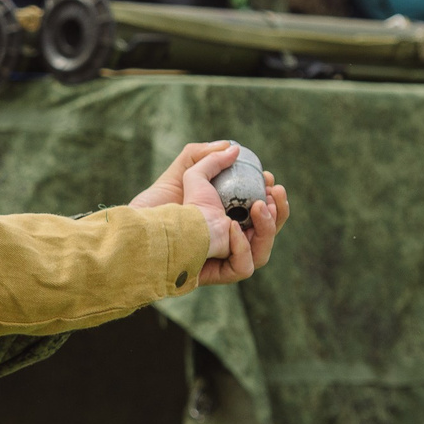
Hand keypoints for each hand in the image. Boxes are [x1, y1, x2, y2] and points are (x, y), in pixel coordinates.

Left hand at [130, 140, 290, 285]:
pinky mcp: (218, 275)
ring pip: (262, 252)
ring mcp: (225, 260)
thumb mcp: (183, 174)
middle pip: (267, 232)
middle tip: (275, 191)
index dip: (270, 197)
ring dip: (269, 227)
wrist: (144, 229)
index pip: (259, 214)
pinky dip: (243, 248)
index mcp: (225, 222)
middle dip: (278, 211)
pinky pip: (243, 267)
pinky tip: (232, 228)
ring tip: (261, 205)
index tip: (268, 178)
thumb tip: (233, 148)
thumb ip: (204, 157)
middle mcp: (228, 243)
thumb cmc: (157, 205)